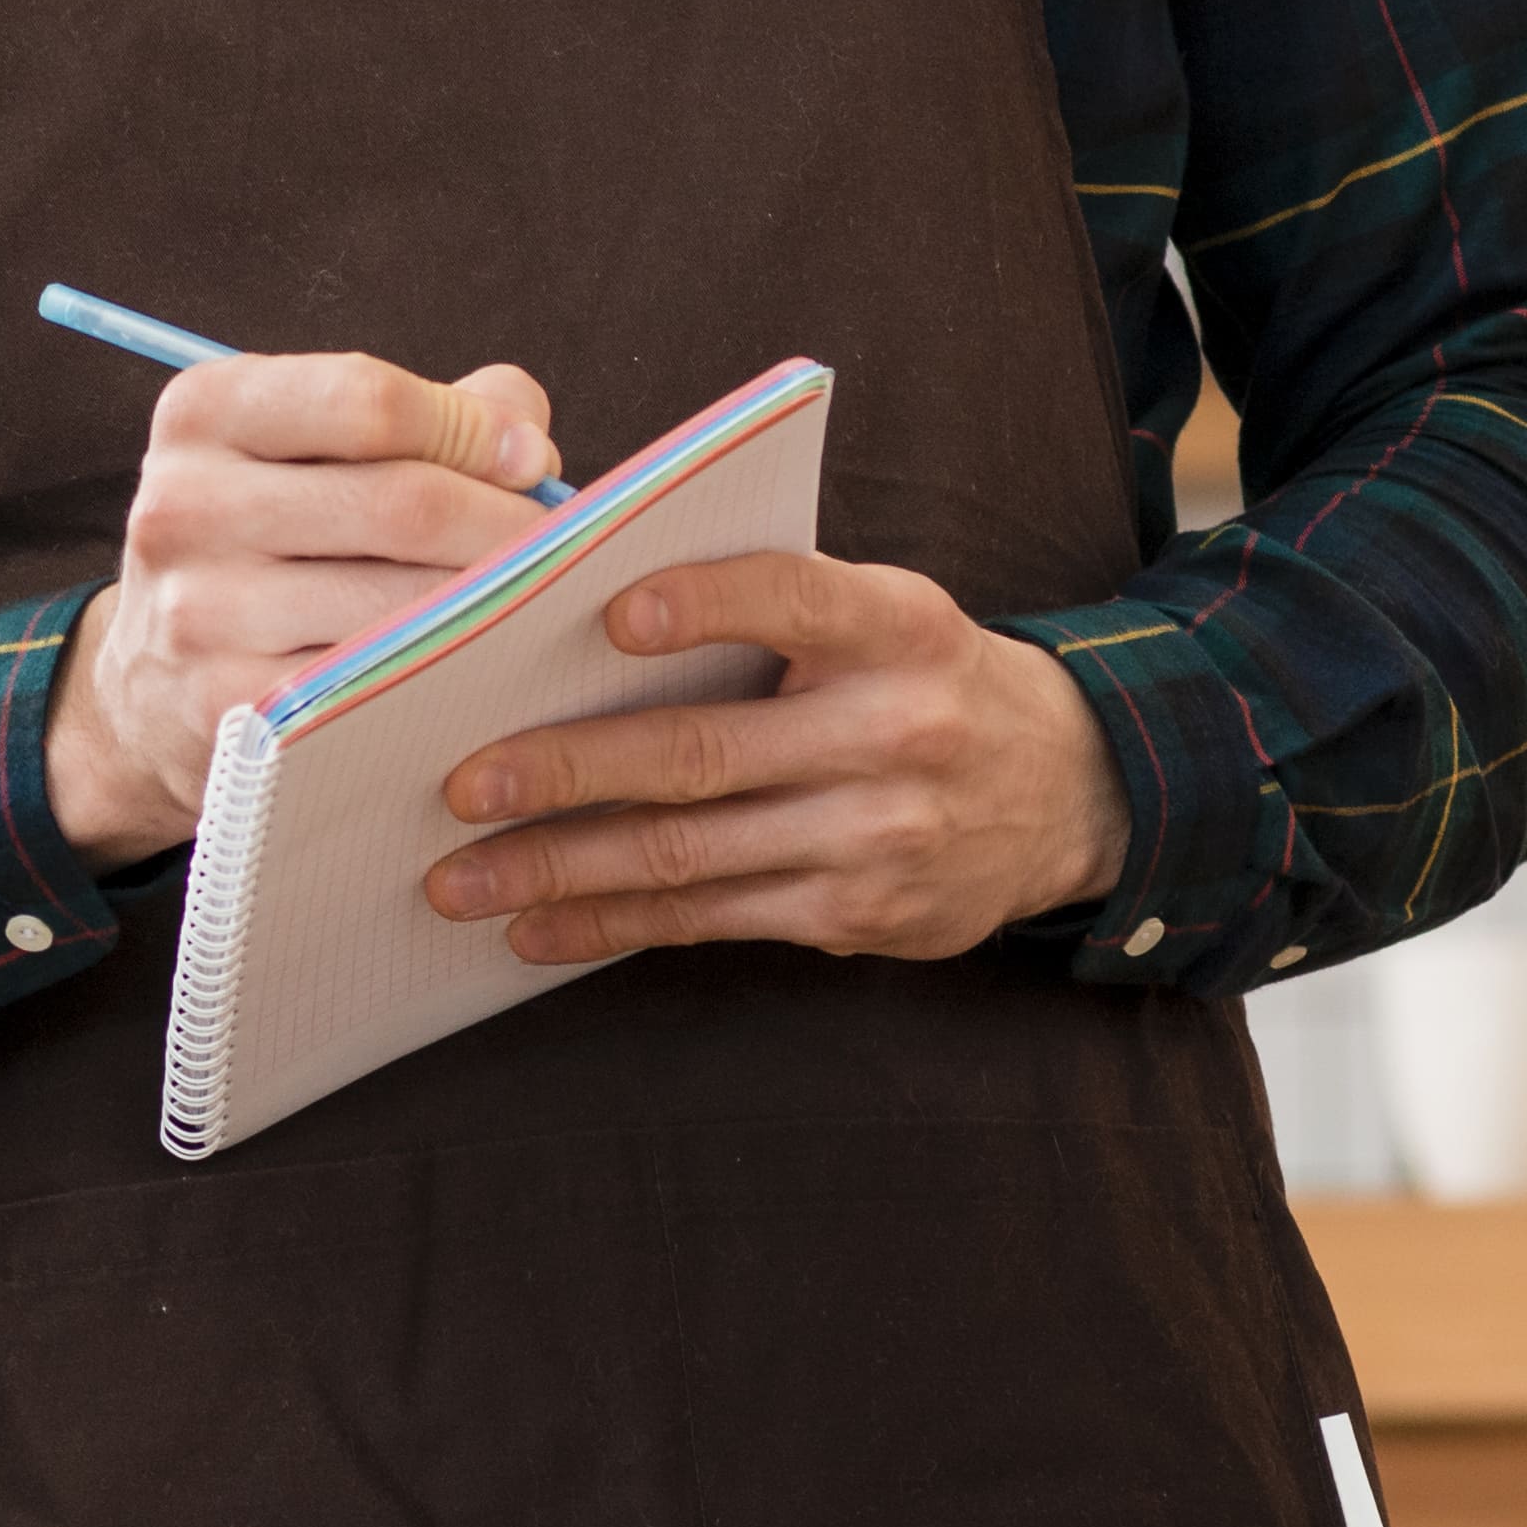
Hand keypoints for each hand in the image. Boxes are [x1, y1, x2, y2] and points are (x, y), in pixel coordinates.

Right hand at [39, 349, 565, 867]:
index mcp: (204, 412)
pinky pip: (376, 690)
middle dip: (507, 527)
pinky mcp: (226, 710)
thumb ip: (438, 414)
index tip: (532, 462)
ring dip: (493, 609)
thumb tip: (532, 446)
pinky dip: (448, 679)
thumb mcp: (316, 451)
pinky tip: (482, 671)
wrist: (150, 687)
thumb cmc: (276, 540)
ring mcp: (199, 613)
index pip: (366, 399)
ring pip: (400, 607)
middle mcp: (184, 504)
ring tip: (537, 608)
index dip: (471, 429)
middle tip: (562, 551)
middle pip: (400, 504)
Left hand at [424, 554, 1129, 960]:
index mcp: (896, 626)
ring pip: (688, 855)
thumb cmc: (925, 678)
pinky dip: (611, 925)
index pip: (794, 597)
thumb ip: (773, 604)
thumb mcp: (886, 613)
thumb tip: (583, 616)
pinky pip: (709, 922)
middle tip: (458, 785)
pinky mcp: (856, 914)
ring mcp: (876, 834)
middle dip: (565, 771)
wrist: (1069, 789)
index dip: (706, 603)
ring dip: (559, 869)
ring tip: (460, 879)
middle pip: (703, 752)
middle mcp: (893, 730)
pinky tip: (536, 929)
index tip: (612, 613)